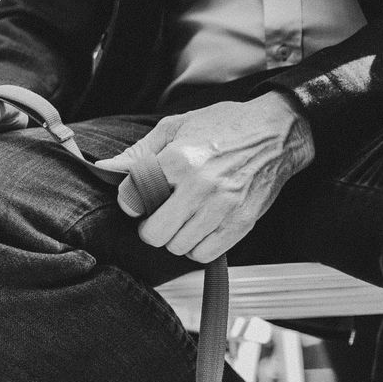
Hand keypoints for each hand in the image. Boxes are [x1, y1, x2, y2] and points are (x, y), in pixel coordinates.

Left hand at [94, 92, 314, 263]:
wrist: (277, 132)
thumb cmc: (223, 127)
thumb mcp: (176, 127)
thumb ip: (139, 152)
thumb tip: (105, 167)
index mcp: (179, 159)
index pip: (133, 199)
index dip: (131, 202)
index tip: (139, 199)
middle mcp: (201, 186)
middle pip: (155, 233)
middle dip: (150, 228)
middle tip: (158, 216)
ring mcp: (223, 207)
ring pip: (178, 247)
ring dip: (175, 238)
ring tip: (183, 219)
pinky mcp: (242, 222)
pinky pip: (205, 254)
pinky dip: (197, 247)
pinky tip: (200, 229)